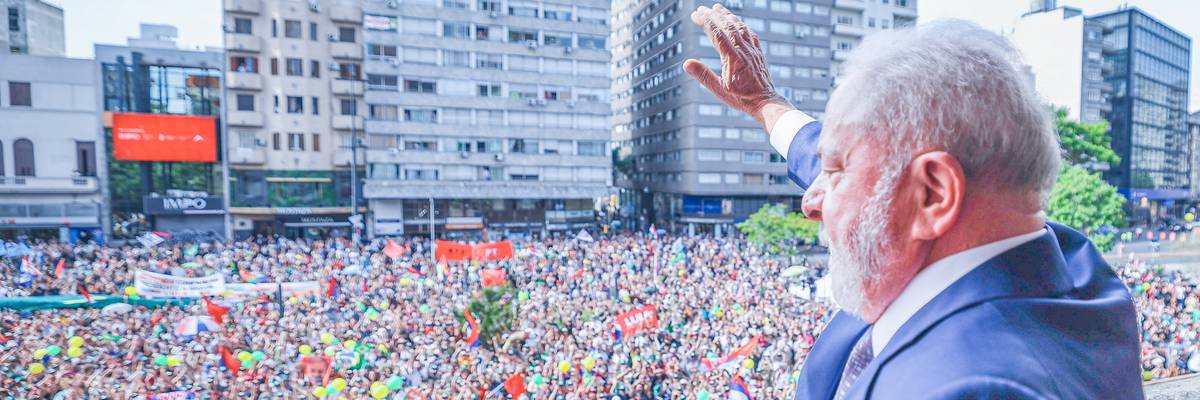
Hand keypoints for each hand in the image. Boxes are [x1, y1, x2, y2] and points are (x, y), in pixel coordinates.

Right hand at [684, 4, 794, 128]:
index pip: (717, 33)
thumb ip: (703, 76)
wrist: (765, 102)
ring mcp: (753, 50)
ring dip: (727, 16)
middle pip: (727, 26)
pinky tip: (737, 22)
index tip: (695, 15)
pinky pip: (749, 33)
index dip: (705, 22)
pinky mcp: (758, 52)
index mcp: (733, 58)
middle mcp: (744, 50)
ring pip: (739, 27)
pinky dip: (741, 24)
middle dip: (714, 15)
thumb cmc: (742, 99)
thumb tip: (686, 63)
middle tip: (701, 9)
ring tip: (717, 8)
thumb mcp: (719, 90)